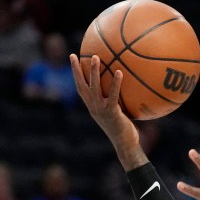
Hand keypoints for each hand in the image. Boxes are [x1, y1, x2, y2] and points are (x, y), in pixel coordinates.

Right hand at [69, 54, 144, 169]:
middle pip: (82, 85)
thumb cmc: (124, 130)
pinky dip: (116, 83)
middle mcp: (93, 107)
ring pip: (94, 87)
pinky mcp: (112, 112)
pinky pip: (113, 95)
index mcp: (92, 107)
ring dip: (93, 71)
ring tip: (95, 57)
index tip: (73, 59)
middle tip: (74, 54)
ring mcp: (101, 109)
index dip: (75, 74)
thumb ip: (115, 102)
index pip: (80, 88)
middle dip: (76, 70)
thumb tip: (126, 89)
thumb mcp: (117, 114)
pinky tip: (120, 72)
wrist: (125, 145)